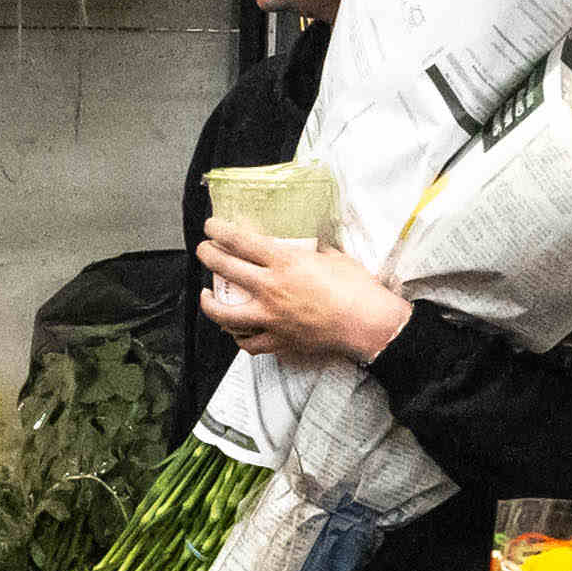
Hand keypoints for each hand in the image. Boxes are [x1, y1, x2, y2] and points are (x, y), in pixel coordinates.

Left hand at [200, 223, 407, 367]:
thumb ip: (315, 249)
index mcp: (285, 262)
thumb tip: (310, 242)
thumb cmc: (357, 288)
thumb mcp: (334, 256)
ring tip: (205, 296)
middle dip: (208, 256)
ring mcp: (271, 317)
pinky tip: (234, 331)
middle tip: (204, 250)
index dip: (220, 232)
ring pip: (226, 313)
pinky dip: (239, 337)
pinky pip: (249, 343)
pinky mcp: (279, 340)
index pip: (241, 242)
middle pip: (225, 269)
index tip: (211, 227)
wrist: (367, 323)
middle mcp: (271, 288)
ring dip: (209, 303)